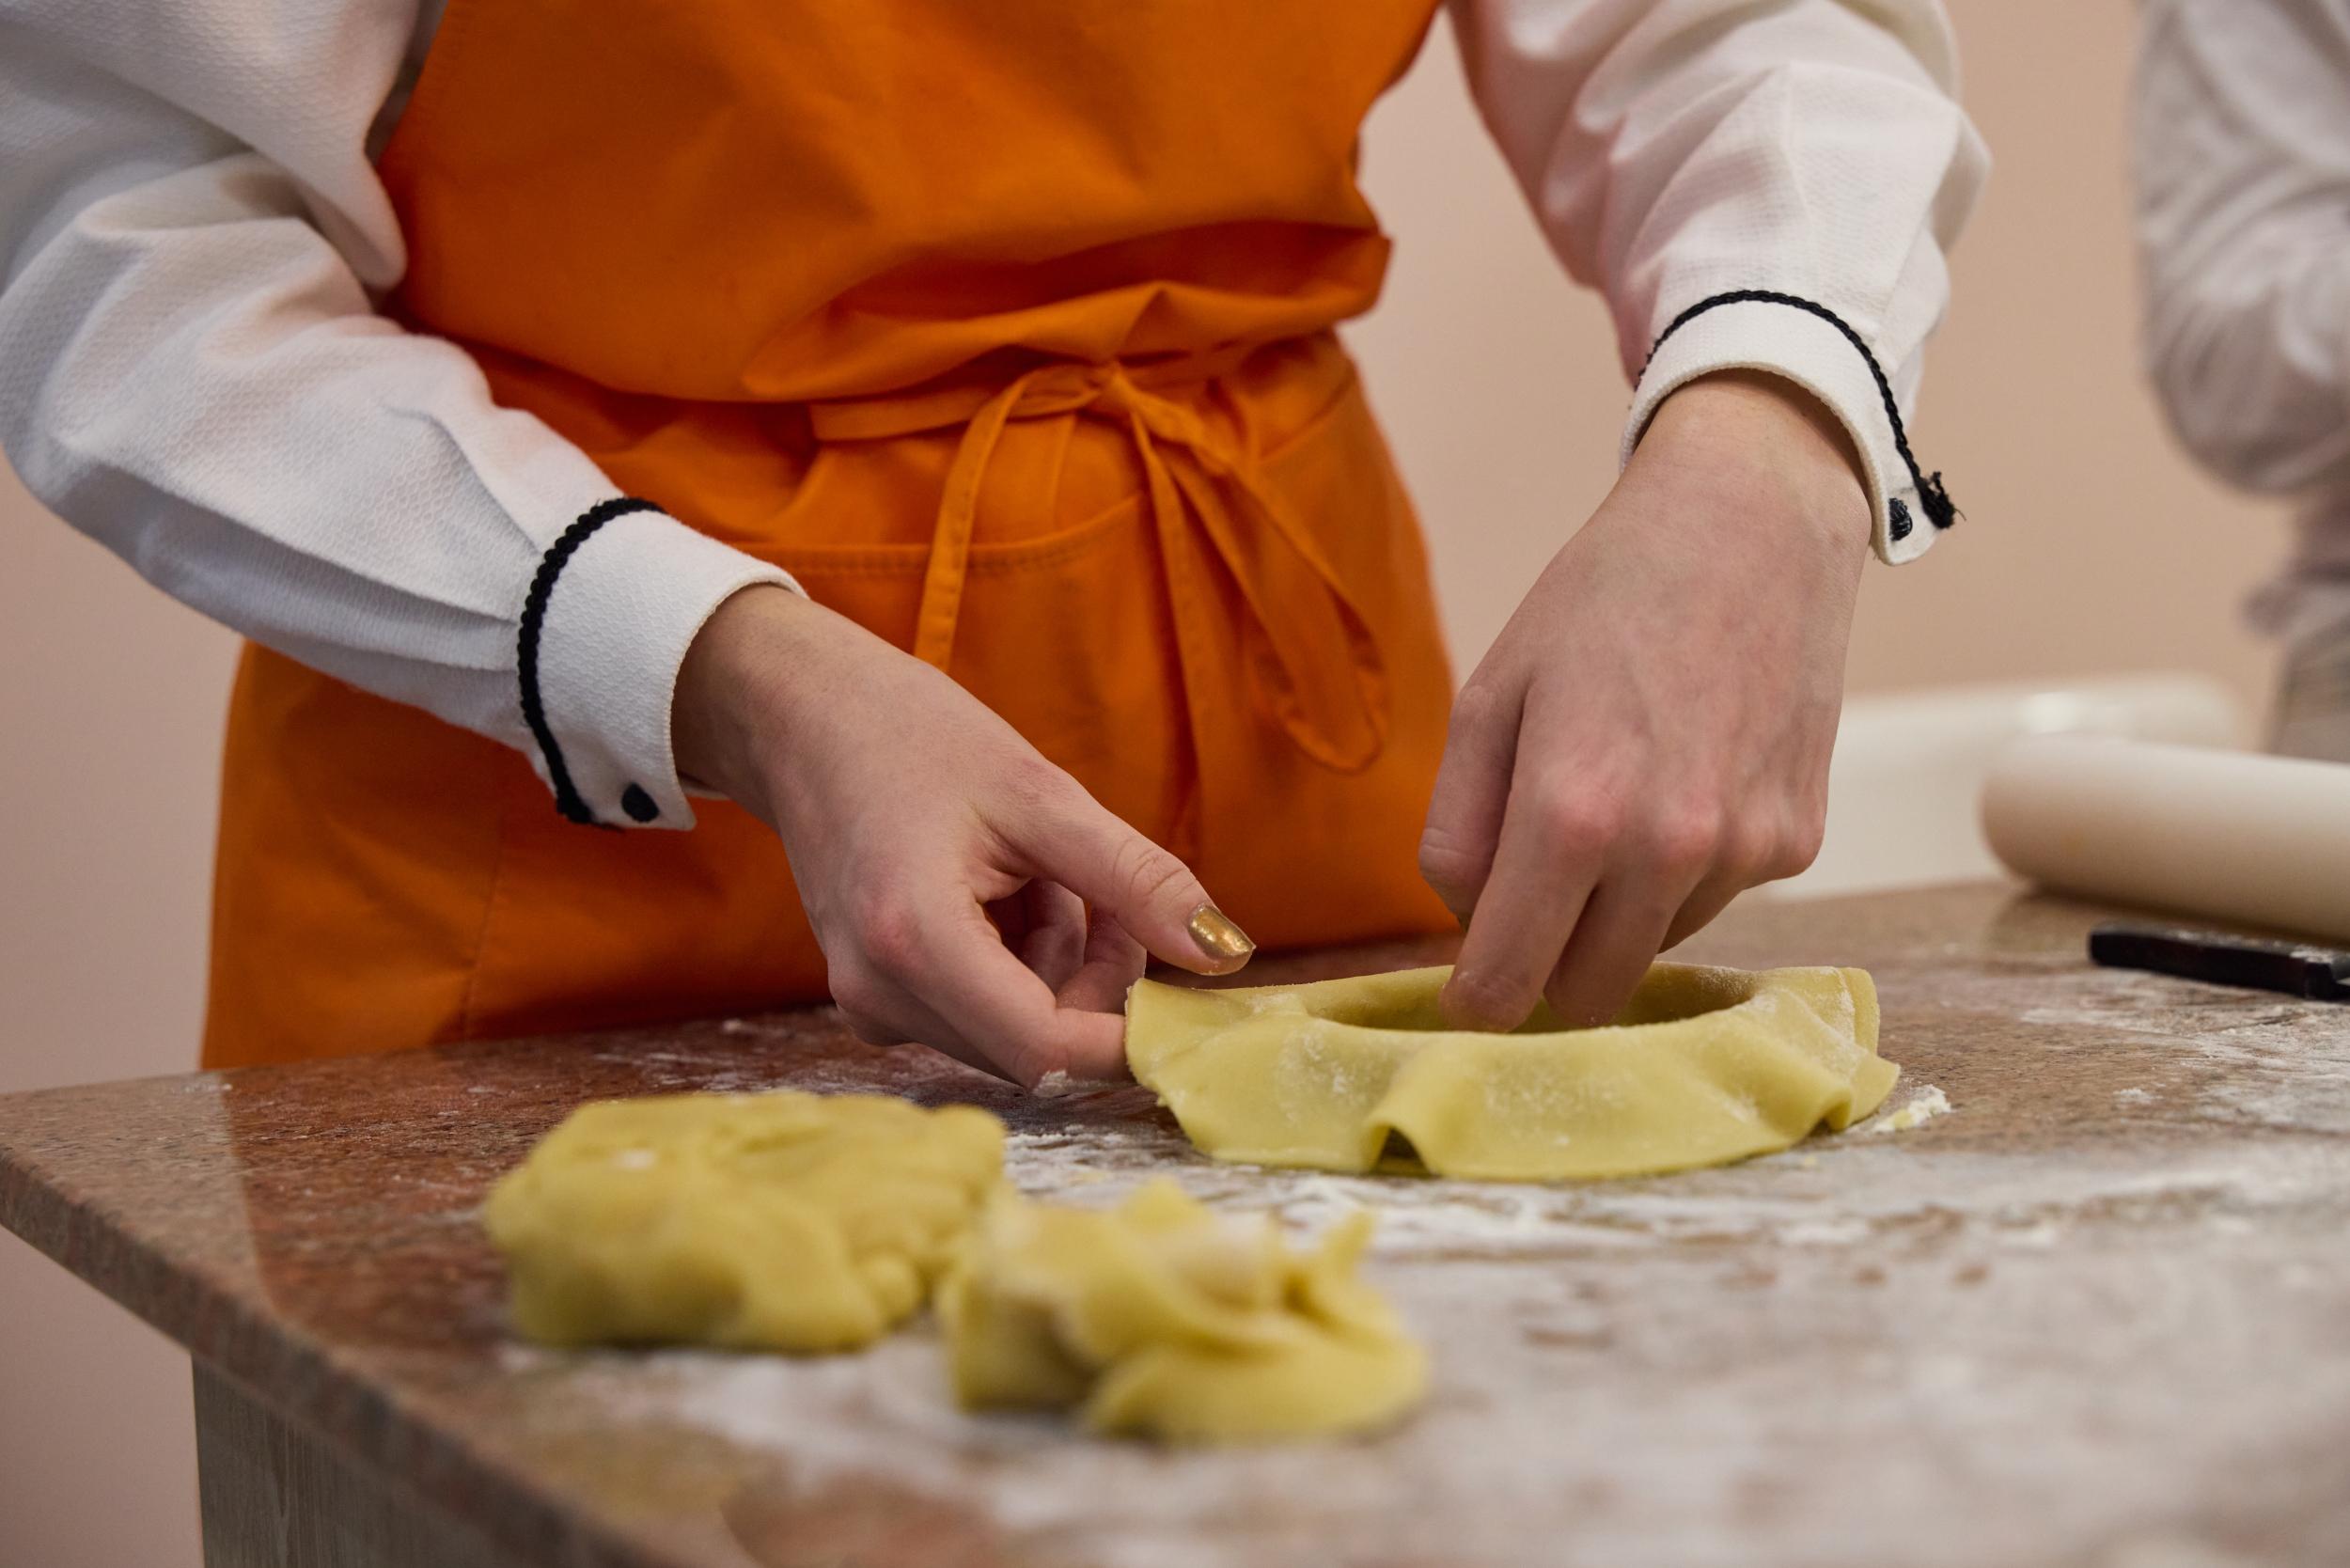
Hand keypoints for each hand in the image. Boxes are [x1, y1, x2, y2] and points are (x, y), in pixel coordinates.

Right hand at [672, 587, 1253, 1086]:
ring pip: (1018, 1032)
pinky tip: (1000, 894)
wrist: (800, 719)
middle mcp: (882, 995)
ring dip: (1058, 966)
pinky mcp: (875, 1002)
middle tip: (1099, 890)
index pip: (1051, 1049)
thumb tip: (1227, 955)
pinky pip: (983, 1014)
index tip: (1180, 978)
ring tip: (1037, 875)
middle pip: (1040, 1045)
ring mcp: (870, 1006)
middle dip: (1095, 980)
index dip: (1130, 1033)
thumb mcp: (1042, 795)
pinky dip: (1018, 965)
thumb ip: (1137, 881)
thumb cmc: (913, 737)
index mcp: (916, 942)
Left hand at [1419, 370, 1870, 1030]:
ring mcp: (1745, 852)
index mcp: (1573, 815)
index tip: (1466, 996)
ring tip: (1619, 794)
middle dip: (1546, 968)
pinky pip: (1714, 899)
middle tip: (1526, 903)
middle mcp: (1669, 850)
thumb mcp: (1491, 699)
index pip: (1511, 982)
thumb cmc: (1601, 600)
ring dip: (1616, 912)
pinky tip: (1683, 776)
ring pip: (1652, 948)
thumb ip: (1460, 830)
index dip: (1478, 1003)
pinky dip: (1682, 870)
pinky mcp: (1798, 844)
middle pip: (1587, 993)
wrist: (1753, 525)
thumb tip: (1468, 926)